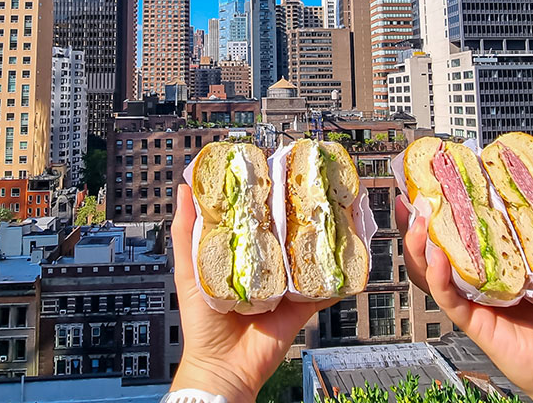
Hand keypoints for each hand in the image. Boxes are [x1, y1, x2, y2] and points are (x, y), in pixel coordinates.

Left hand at [170, 183, 332, 402]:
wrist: (222, 365)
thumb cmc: (201, 322)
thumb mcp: (188, 270)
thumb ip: (186, 232)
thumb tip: (183, 190)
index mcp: (240, 252)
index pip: (255, 215)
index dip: (264, 193)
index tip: (272, 166)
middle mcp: (266, 263)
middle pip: (286, 230)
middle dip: (299, 209)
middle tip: (311, 184)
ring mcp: (286, 282)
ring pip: (309, 254)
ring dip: (323, 235)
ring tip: (334, 210)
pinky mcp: (302, 304)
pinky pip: (326, 288)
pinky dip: (340, 275)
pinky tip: (350, 255)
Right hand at [396, 196, 532, 401]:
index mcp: (495, 263)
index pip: (461, 231)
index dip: (444, 209)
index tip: (434, 182)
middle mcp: (477, 279)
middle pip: (434, 247)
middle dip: (415, 223)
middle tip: (411, 198)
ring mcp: (471, 299)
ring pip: (430, 271)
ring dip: (418, 245)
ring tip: (418, 221)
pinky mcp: (472, 320)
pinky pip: (447, 297)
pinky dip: (438, 277)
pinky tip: (436, 258)